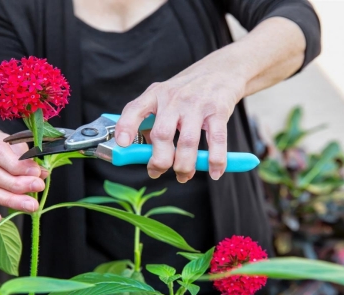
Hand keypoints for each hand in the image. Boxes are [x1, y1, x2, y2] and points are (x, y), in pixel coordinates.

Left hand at [115, 52, 244, 182]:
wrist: (221, 69)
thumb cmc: (188, 89)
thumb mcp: (164, 96)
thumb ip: (152, 120)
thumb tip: (143, 152)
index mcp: (155, 95)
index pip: (134, 109)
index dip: (126, 127)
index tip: (122, 144)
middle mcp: (174, 98)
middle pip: (162, 134)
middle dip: (160, 161)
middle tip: (158, 171)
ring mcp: (197, 105)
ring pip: (188, 142)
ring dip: (184, 165)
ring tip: (183, 175)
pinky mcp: (218, 111)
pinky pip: (216, 140)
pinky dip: (215, 161)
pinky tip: (214, 172)